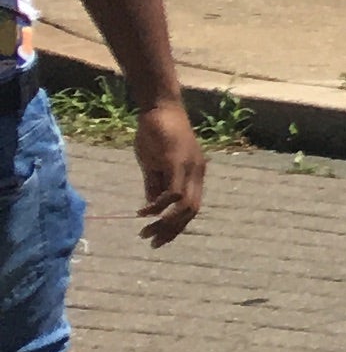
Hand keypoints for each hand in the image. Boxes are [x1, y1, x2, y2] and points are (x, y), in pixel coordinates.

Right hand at [136, 100, 204, 244]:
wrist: (160, 108)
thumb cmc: (157, 134)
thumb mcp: (155, 165)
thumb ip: (155, 185)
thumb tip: (152, 208)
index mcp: (194, 174)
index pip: (191, 207)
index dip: (177, 226)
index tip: (159, 239)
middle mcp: (197, 172)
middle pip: (191, 211)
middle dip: (172, 231)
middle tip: (153, 243)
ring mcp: (190, 167)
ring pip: (185, 205)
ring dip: (165, 223)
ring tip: (146, 232)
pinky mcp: (178, 162)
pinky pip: (172, 191)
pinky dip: (159, 206)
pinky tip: (143, 212)